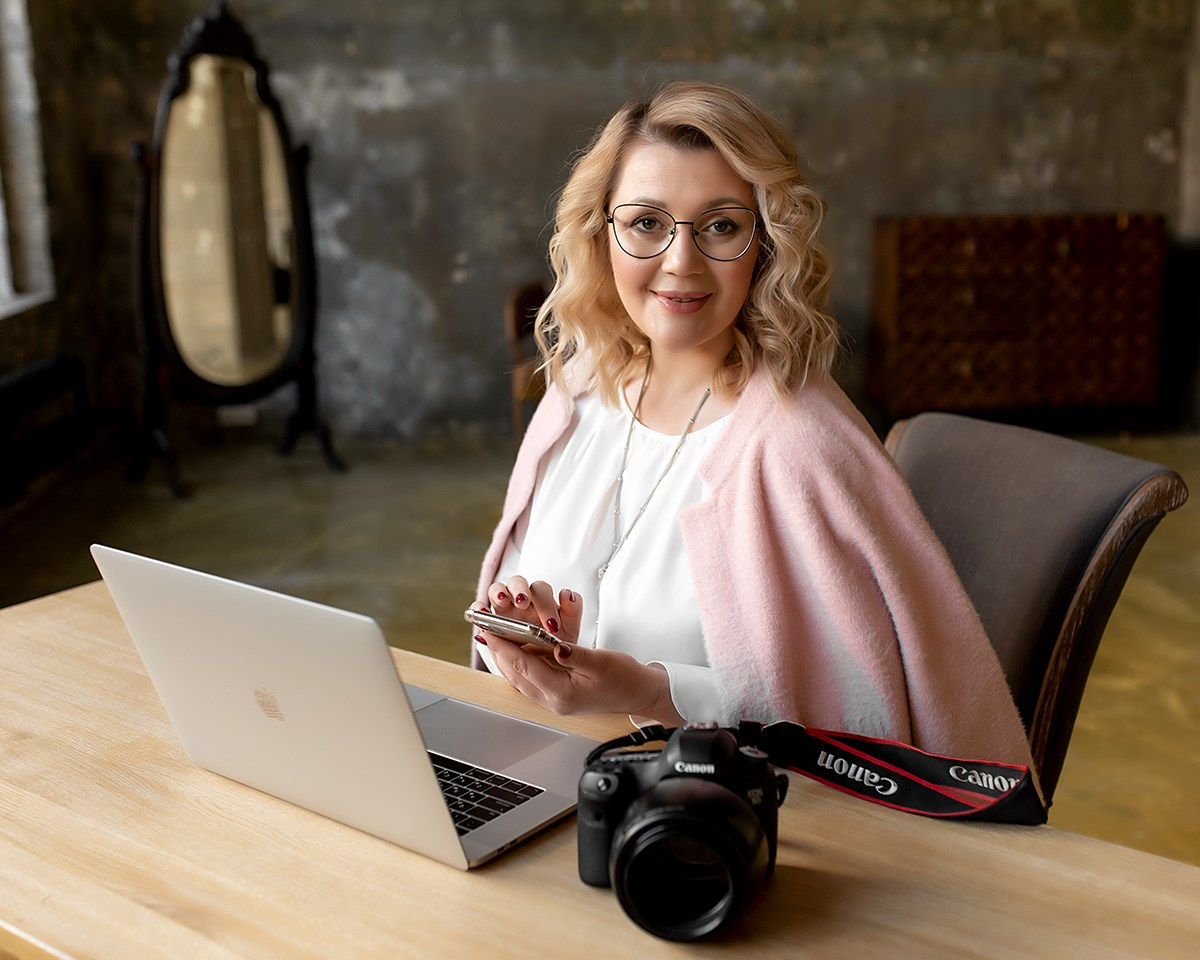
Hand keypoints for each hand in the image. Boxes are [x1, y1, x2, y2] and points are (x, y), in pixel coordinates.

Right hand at [475, 576, 582, 643]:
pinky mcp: (489, 619)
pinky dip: (479, 608)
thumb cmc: (555, 642)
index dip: (546, 604)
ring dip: (499, 592)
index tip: (552, 626)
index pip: (541, 590)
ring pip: (497, 589)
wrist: (543, 664)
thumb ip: (572, 611)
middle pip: (517, 582)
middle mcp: (521, 600)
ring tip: (503, 601)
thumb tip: (567, 593)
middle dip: (520, 590)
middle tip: (524, 603)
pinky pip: (480, 608)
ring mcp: (503, 607)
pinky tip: (482, 615)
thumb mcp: (568, 630)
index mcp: (541, 600)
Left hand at [479, 630, 683, 726]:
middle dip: (498, 650)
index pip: (524, 667)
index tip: (489, 629)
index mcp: (562, 693)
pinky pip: (530, 678)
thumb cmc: (626, 680)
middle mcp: (554, 700)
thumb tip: (556, 646)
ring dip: (506, 657)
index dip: (504, 646)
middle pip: (515, 674)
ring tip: (494, 637)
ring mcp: (555, 699)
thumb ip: (576, 655)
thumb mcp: (603, 662)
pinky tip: (515, 650)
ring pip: (520, 677)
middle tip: (485, 629)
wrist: (641, 695)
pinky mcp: (558, 694)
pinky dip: (519, 663)